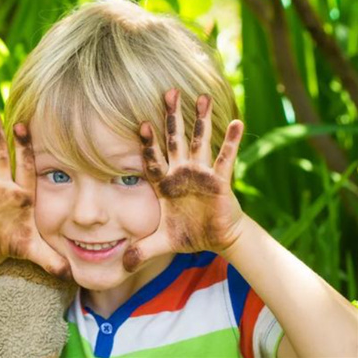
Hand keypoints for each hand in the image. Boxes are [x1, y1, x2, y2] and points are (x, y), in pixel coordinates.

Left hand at [123, 89, 246, 272]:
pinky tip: (236, 122)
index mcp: (165, 184)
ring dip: (200, 120)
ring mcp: (201, 174)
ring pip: (199, 141)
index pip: (152, 160)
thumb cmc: (189, 234)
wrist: (217, 239)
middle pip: (175, 140)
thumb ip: (141, 250)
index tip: (140, 124)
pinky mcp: (220, 180)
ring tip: (201, 96)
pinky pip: (225, 158)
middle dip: (171, 117)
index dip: (147, 144)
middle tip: (168, 92)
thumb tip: (121, 265)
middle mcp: (182, 173)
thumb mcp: (161, 243)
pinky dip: (230, 141)